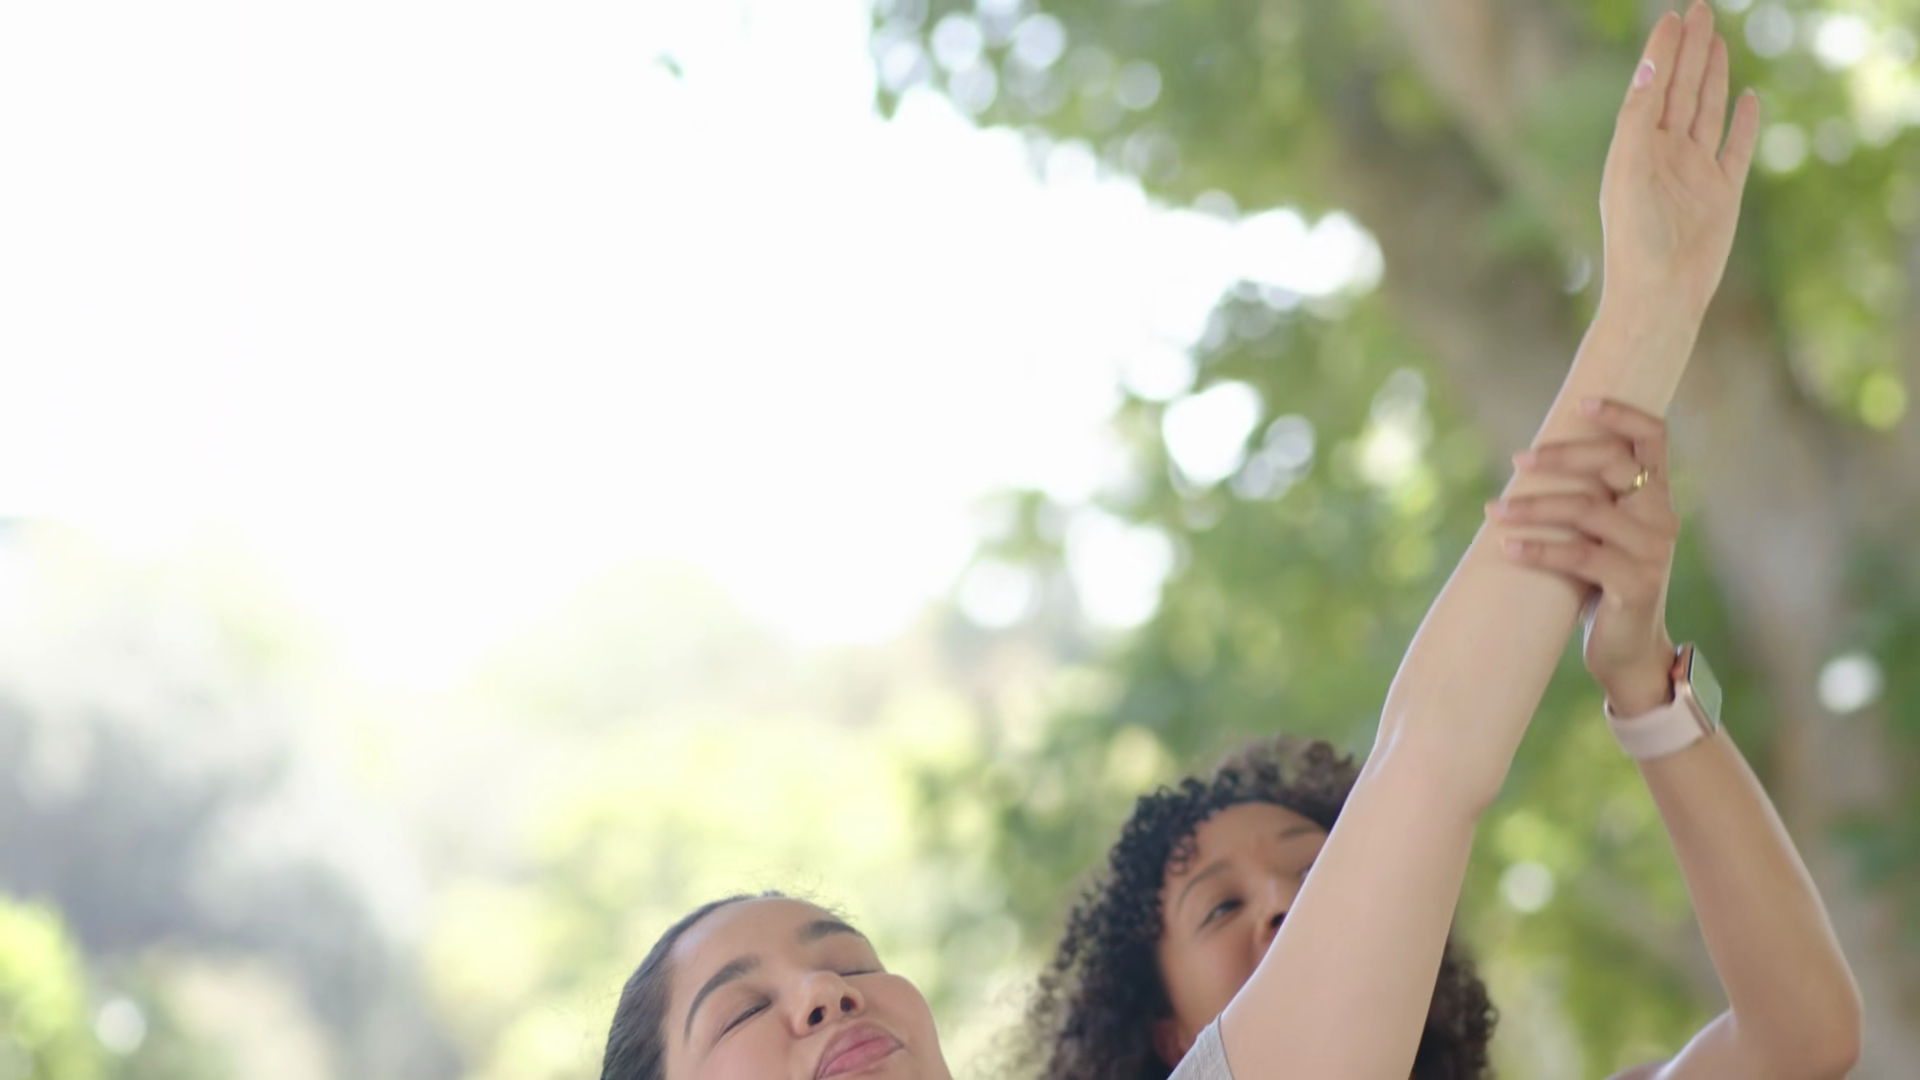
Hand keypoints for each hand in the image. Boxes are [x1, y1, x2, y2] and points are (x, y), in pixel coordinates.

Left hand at [1488, 399, 1678, 715]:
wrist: (1629, 649)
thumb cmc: (1605, 581)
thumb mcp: (1603, 532)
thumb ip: (1592, 496)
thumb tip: (1531, 458)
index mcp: (1657, 496)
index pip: (1653, 438)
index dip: (1622, 414)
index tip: (1581, 401)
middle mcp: (1662, 517)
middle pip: (1614, 465)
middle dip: (1562, 457)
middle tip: (1518, 460)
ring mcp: (1653, 551)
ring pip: (1588, 510)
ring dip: (1534, 507)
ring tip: (1493, 511)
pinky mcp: (1634, 584)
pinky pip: (1579, 555)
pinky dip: (1538, 548)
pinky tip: (1507, 546)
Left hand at [1599, 1, 1760, 319]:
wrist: (1660, 293)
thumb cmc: (1634, 237)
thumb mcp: (1629, 168)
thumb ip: (1638, 117)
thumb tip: (1649, 65)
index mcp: (1634, 148)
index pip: (1650, 88)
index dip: (1661, 52)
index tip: (1671, 17)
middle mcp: (1663, 156)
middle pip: (1679, 90)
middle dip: (1689, 51)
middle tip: (1698, 10)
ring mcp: (1694, 172)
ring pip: (1706, 111)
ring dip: (1711, 75)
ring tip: (1716, 41)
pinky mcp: (1722, 192)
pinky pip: (1736, 148)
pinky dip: (1743, 122)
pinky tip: (1747, 97)